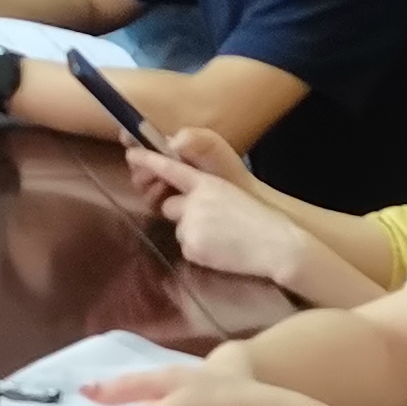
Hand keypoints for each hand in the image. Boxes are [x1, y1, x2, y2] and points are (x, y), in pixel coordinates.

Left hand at [124, 140, 329, 293]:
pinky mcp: (192, 247)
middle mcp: (195, 201)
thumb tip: (188, 200)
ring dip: (194, 234)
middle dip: (181, 214)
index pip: (171, 168)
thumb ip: (206, 193)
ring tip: (222, 238)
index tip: (131, 154)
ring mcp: (192, 225)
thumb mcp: (231, 195)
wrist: (275, 244)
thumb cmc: (259, 219)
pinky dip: (200, 251)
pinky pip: (188, 248)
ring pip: (180, 230)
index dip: (148, 160)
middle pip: (169, 206)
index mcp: (207, 184)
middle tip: (210, 222)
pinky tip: (222, 251)